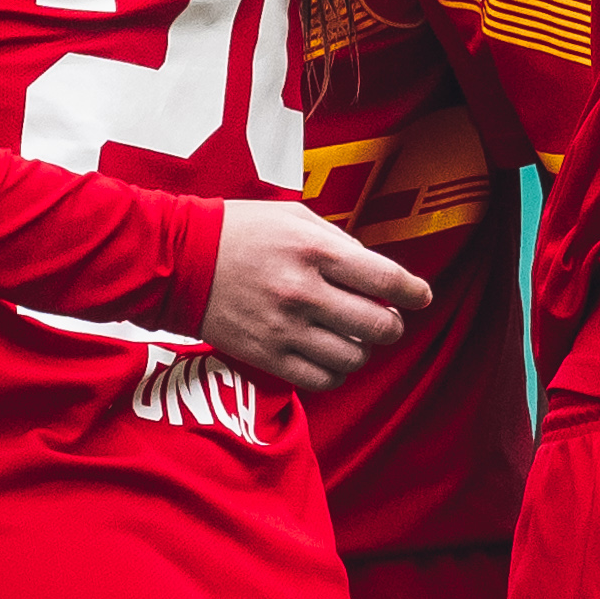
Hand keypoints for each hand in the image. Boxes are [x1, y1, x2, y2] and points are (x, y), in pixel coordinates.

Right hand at [196, 197, 428, 390]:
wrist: (179, 261)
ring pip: (353, 358)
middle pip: (378, 325)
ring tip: (352, 336)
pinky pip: (322, 379)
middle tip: (386, 319)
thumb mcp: (294, 218)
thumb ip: (339, 243)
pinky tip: (330, 356)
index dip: (413, 291)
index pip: (386, 278)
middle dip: (392, 324)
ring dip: (362, 349)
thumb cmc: (240, 233)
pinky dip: (335, 371)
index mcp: (314, 251)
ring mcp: (284, 329)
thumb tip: (376, 274)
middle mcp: (303, 292)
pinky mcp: (266, 356)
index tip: (420, 296)